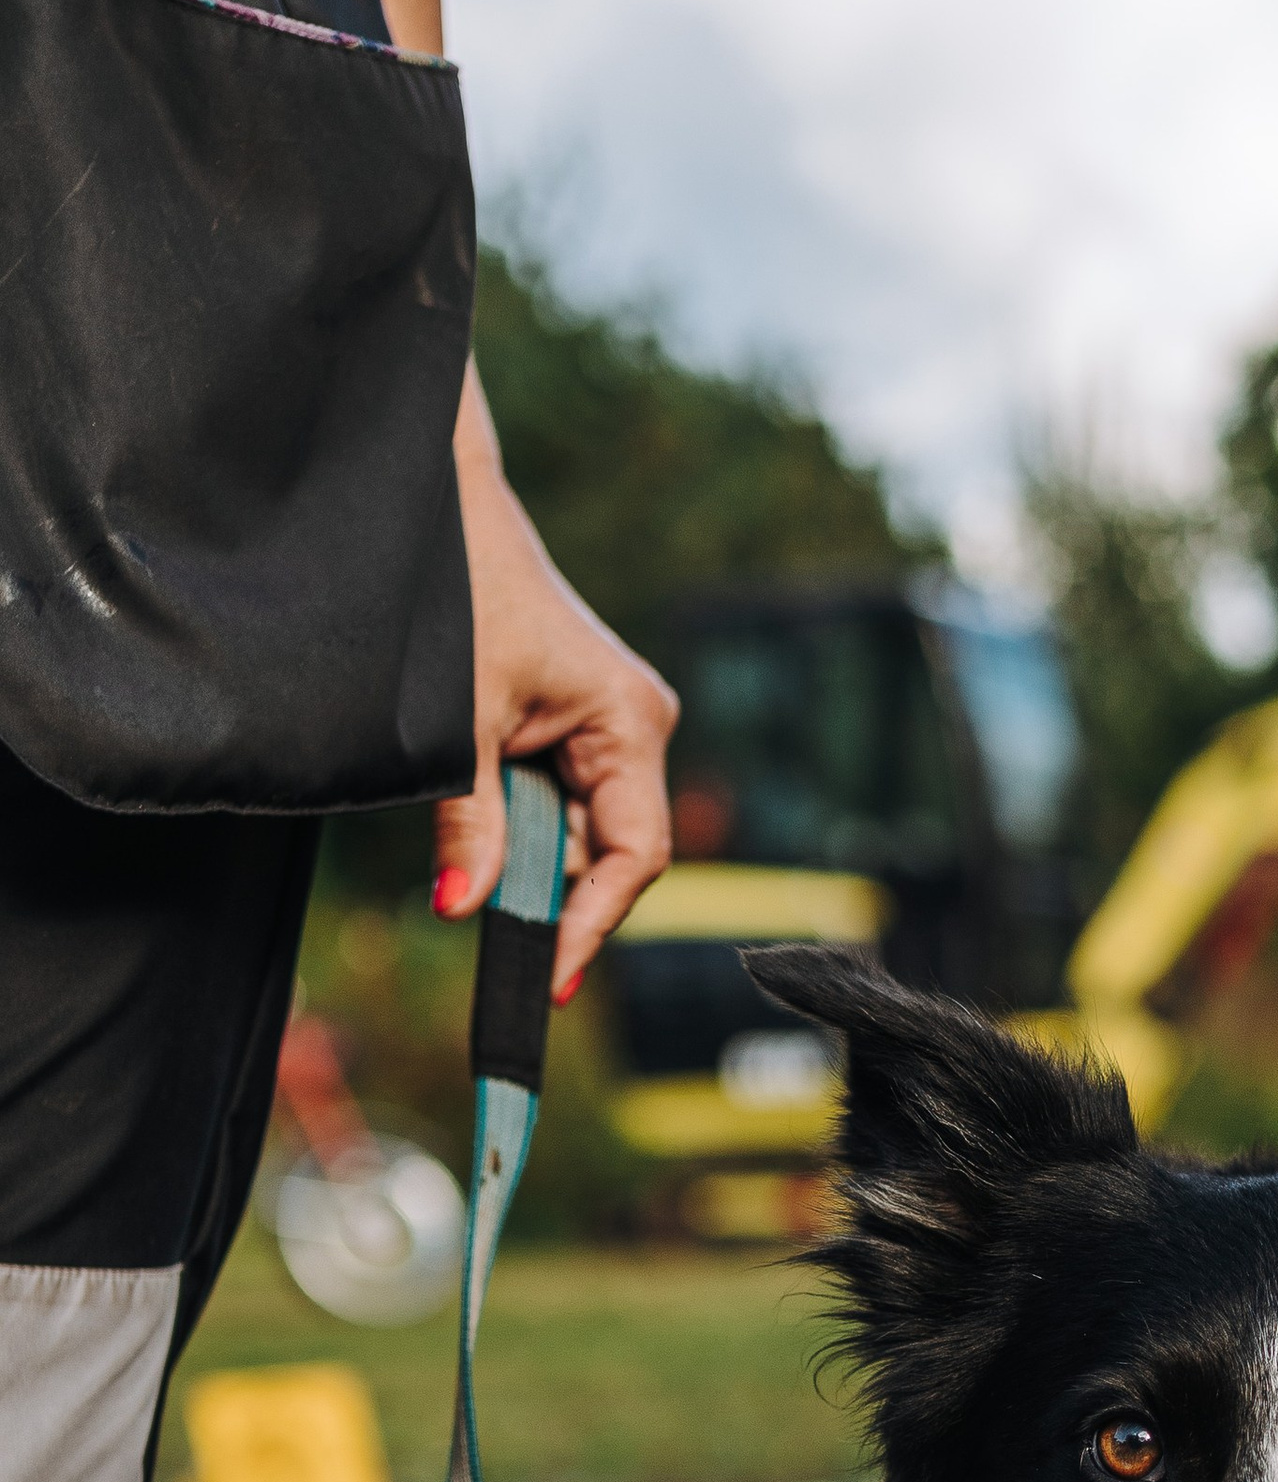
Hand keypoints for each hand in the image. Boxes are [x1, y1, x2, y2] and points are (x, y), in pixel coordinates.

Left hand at [432, 368, 678, 997]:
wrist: (439, 505)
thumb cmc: (460, 591)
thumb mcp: (457, 724)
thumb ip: (467, 824)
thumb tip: (466, 910)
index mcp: (630, 722)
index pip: (633, 856)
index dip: (592, 923)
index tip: (547, 975)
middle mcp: (635, 727)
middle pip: (606, 852)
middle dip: (549, 892)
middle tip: (490, 928)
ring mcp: (608, 728)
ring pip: (575, 832)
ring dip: (523, 854)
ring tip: (468, 850)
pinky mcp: (575, 725)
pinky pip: (556, 802)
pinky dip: (516, 825)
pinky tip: (480, 822)